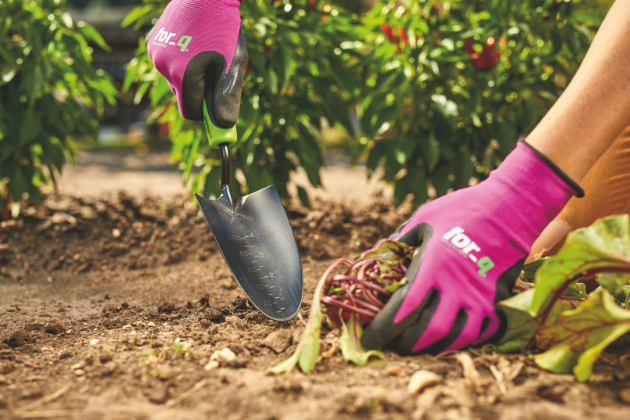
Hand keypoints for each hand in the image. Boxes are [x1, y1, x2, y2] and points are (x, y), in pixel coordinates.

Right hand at [146, 0, 246, 125]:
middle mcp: (163, 67)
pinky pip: (166, 62)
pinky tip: (190, 40)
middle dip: (198, 89)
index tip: (216, 102)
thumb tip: (223, 127)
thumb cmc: (224, 29)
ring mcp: (155, 54)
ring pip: (174, 78)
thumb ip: (226, 98)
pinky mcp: (151, 42)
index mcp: (184, 76)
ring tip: (203, 49)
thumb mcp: (232, 66)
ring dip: (188, 72)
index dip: (206, 110)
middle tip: (214, 68)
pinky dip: (178, 58)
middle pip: (182, 95)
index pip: (191, 112)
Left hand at [361, 141, 582, 353]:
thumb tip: (381, 253)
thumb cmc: (462, 209)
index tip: (369, 338)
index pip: (404, 309)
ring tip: (416, 347)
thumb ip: (401, 239)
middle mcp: (457, 287)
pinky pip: (480, 332)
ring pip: (456, 338)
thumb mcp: (424, 218)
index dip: (383, 329)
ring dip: (433, 348)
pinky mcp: (497, 300)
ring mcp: (480, 297)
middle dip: (405, 344)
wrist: (509, 208)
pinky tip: (447, 339)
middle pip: (428, 331)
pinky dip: (461, 341)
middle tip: (391, 345)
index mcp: (433, 267)